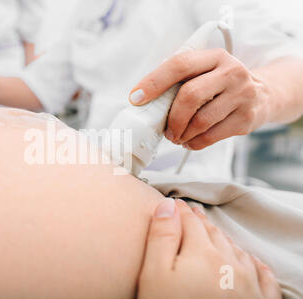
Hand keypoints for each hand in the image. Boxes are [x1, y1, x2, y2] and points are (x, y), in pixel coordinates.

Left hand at [129, 49, 272, 149]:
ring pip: (200, 121)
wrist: (262, 95)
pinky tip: (190, 141)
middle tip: (165, 130)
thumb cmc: (219, 85)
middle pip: (190, 96)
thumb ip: (178, 81)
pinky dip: (194, 143)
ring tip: (176, 136)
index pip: (179, 65)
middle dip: (171, 118)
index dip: (154, 82)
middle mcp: (231, 72)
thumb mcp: (204, 73)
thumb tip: (141, 101)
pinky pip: (210, 137)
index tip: (135, 98)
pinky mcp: (246, 119)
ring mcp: (242, 95)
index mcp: (214, 56)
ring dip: (181, 134)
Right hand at [137, 198, 280, 298]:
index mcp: (203, 253)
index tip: (176, 204)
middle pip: (212, 233)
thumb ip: (161, 237)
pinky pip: (261, 274)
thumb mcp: (155, 274)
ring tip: (213, 231)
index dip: (180, 211)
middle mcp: (230, 263)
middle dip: (200, 221)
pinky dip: (253, 262)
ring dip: (222, 236)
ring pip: (235, 248)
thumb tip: (167, 206)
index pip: (190, 222)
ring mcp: (248, 283)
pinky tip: (250, 260)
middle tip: (192, 213)